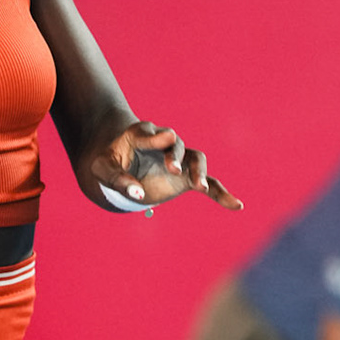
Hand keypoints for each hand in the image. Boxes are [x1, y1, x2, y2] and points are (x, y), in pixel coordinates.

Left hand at [94, 121, 241, 210]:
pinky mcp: (186, 176)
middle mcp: (164, 143)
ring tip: (200, 187)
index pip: (150, 133)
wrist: (119, 160)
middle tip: (172, 169)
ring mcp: (178, 159)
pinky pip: (208, 183)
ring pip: (195, 158)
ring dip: (198, 170)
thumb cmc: (107, 162)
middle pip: (176, 144)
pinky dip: (221, 193)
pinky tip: (236, 205)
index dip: (156, 136)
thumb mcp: (102, 170)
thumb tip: (138, 195)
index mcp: (140, 135)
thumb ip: (118, 180)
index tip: (166, 137)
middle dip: (175, 155)